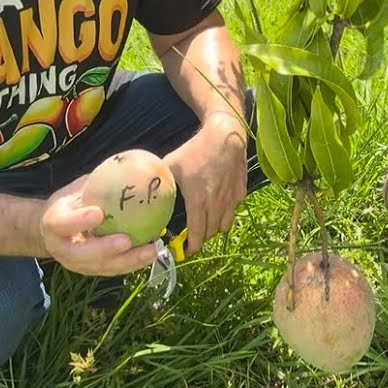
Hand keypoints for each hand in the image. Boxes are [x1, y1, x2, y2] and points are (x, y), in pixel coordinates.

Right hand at [38, 175, 158, 276]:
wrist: (54, 231)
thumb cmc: (70, 203)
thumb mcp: (76, 189)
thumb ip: (96, 183)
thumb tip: (128, 163)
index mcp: (53, 224)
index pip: (62, 223)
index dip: (79, 220)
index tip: (98, 213)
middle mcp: (62, 249)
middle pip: (81, 255)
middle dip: (105, 249)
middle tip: (127, 240)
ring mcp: (76, 264)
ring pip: (101, 267)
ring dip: (127, 261)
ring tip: (151, 250)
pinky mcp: (91, 271)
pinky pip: (113, 270)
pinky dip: (133, 263)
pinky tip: (152, 253)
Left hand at [164, 112, 248, 254]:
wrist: (225, 136)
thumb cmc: (196, 150)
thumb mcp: (172, 163)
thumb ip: (160, 181)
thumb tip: (146, 192)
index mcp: (198, 201)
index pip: (197, 233)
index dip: (192, 246)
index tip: (186, 251)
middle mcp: (217, 204)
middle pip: (210, 232)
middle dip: (201, 239)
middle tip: (192, 239)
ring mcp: (231, 199)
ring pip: (224, 225)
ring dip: (214, 229)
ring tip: (205, 226)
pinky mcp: (240, 192)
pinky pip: (233, 210)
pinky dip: (225, 214)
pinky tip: (218, 206)